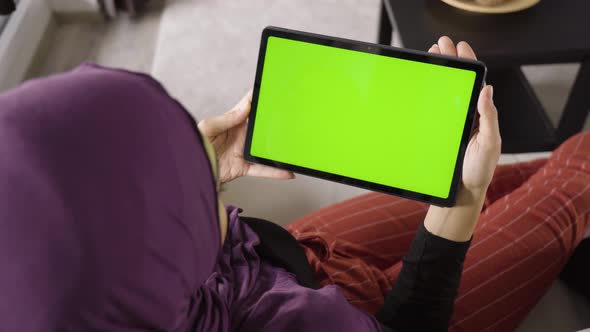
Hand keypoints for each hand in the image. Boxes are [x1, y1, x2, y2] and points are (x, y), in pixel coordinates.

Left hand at [197, 92, 294, 183]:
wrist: (188, 168)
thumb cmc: (194, 144)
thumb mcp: (208, 127)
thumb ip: (228, 118)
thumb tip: (246, 106)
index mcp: (231, 121)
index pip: (249, 106)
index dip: (260, 97)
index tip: (273, 90)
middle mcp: (240, 135)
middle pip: (262, 127)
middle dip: (276, 123)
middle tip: (291, 118)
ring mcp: (243, 151)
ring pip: (266, 149)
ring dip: (279, 149)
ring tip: (294, 146)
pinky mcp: (243, 167)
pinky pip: (262, 169)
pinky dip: (275, 172)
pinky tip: (288, 172)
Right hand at [429, 37, 501, 193]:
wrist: (461, 192)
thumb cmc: (478, 170)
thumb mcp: (489, 144)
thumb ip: (489, 117)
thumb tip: (487, 90)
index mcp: (480, 115)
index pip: (475, 82)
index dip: (468, 63)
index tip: (459, 46)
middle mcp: (466, 116)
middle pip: (458, 83)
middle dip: (450, 61)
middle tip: (439, 44)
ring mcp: (451, 124)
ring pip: (445, 93)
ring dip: (439, 74)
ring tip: (430, 56)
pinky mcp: (438, 132)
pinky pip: (433, 109)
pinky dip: (427, 95)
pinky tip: (421, 85)